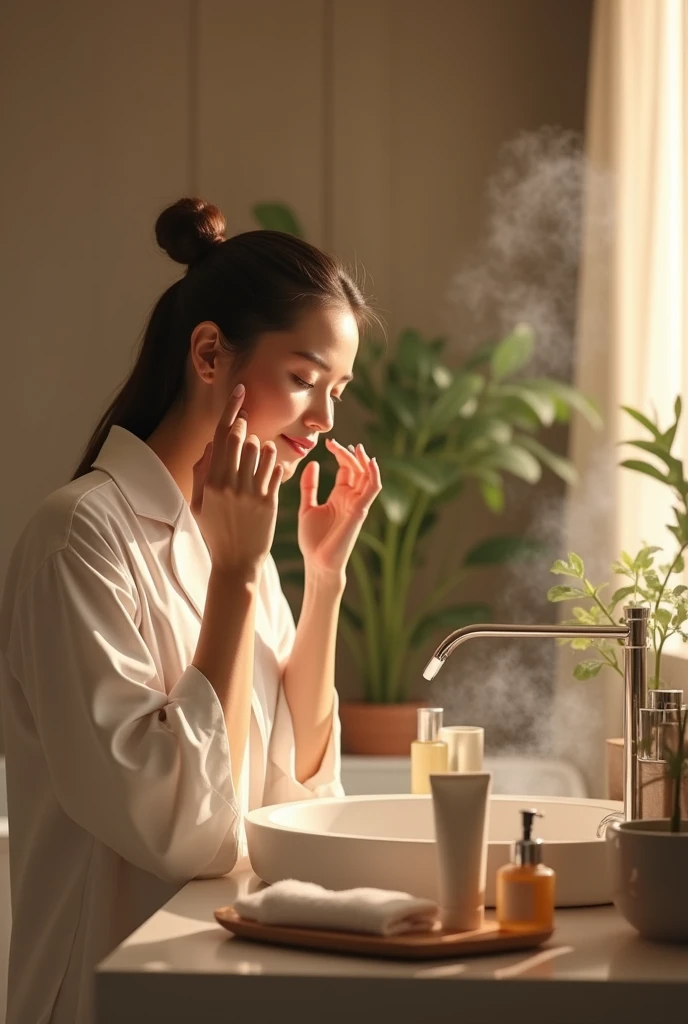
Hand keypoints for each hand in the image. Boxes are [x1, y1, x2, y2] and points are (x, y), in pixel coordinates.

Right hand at [190, 386, 282, 576]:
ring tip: (257, 455)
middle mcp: (231, 483)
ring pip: (261, 450)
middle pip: (241, 438)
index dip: (232, 409)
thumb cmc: (215, 531)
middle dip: (245, 427)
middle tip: (247, 425)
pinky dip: (274, 463)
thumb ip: (202, 472)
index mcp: (211, 481)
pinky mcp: (270, 501)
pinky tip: (270, 469)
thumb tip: (211, 445)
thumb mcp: (199, 504)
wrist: (236, 562)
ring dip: (261, 446)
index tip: (241, 391)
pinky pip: (276, 469)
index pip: (221, 436)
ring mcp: (252, 492)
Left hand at [297, 438, 381, 576]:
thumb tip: (312, 463)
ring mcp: (357, 504)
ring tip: (356, 447)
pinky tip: (371, 462)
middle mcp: (351, 498)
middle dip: (348, 454)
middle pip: (356, 469)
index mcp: (339, 496)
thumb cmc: (312, 540)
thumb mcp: (306, 507)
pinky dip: (374, 475)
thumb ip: (309, 486)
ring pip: (367, 476)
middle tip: (335, 443)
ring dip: (363, 461)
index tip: (328, 442)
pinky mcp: (360, 511)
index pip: (346, 469)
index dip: (340, 454)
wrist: (317, 562)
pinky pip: (372, 490)